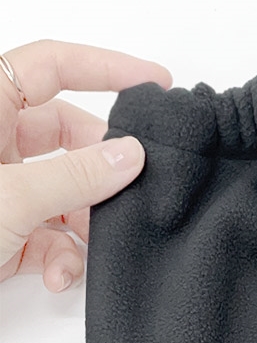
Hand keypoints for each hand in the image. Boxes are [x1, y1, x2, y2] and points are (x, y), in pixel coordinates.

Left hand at [0, 40, 171, 291]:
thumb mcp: (11, 198)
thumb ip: (76, 176)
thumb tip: (131, 155)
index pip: (52, 66)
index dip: (106, 68)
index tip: (156, 83)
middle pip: (69, 140)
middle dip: (102, 174)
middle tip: (135, 191)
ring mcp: (0, 189)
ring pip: (67, 194)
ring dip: (85, 228)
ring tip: (89, 252)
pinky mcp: (4, 232)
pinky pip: (50, 235)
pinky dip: (62, 258)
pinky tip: (59, 277)